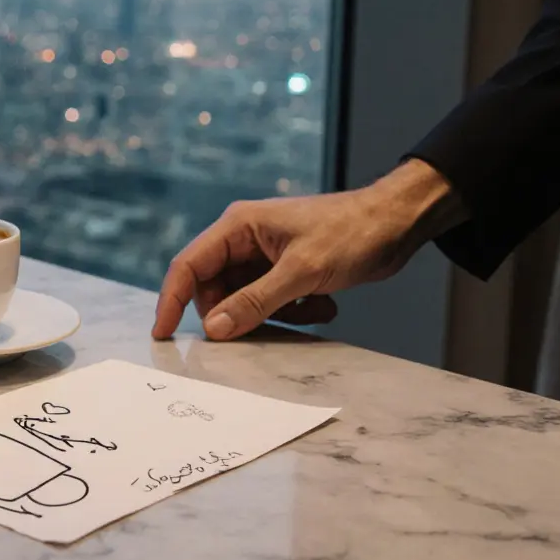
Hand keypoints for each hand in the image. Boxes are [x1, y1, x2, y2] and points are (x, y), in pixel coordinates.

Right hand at [152, 159, 464, 340]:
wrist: (397, 223)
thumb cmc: (352, 232)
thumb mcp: (301, 272)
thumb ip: (255, 302)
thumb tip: (214, 329)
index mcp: (238, 227)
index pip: (188, 266)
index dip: (171, 301)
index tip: (162, 336)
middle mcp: (245, 240)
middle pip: (215, 291)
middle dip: (238, 315)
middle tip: (265, 327)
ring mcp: (265, 257)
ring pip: (244, 302)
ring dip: (272, 316)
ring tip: (309, 308)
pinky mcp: (285, 272)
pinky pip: (270, 304)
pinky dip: (293, 312)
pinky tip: (322, 304)